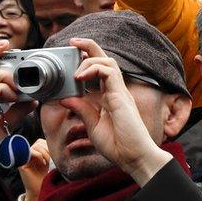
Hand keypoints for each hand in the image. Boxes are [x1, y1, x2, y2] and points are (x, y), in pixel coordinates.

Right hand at [17, 139, 50, 200]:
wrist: (40, 191)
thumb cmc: (47, 178)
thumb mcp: (52, 164)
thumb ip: (52, 154)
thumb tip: (59, 145)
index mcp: (37, 153)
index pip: (42, 141)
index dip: (49, 145)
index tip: (56, 154)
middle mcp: (30, 154)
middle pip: (39, 142)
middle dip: (48, 149)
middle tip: (53, 159)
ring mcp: (25, 158)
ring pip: (35, 146)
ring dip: (45, 152)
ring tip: (49, 161)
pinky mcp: (22, 163)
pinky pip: (30, 151)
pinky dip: (38, 155)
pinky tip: (43, 162)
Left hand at [60, 38, 170, 185]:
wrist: (134, 158)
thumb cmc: (119, 146)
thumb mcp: (93, 126)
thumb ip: (82, 110)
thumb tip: (66, 98)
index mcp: (109, 97)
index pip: (100, 70)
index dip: (87, 59)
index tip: (73, 54)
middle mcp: (116, 90)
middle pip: (105, 59)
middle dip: (89, 46)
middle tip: (73, 42)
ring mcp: (120, 92)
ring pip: (108, 61)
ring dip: (89, 59)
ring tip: (76, 72)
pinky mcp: (121, 96)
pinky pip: (109, 72)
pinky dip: (94, 68)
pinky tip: (81, 77)